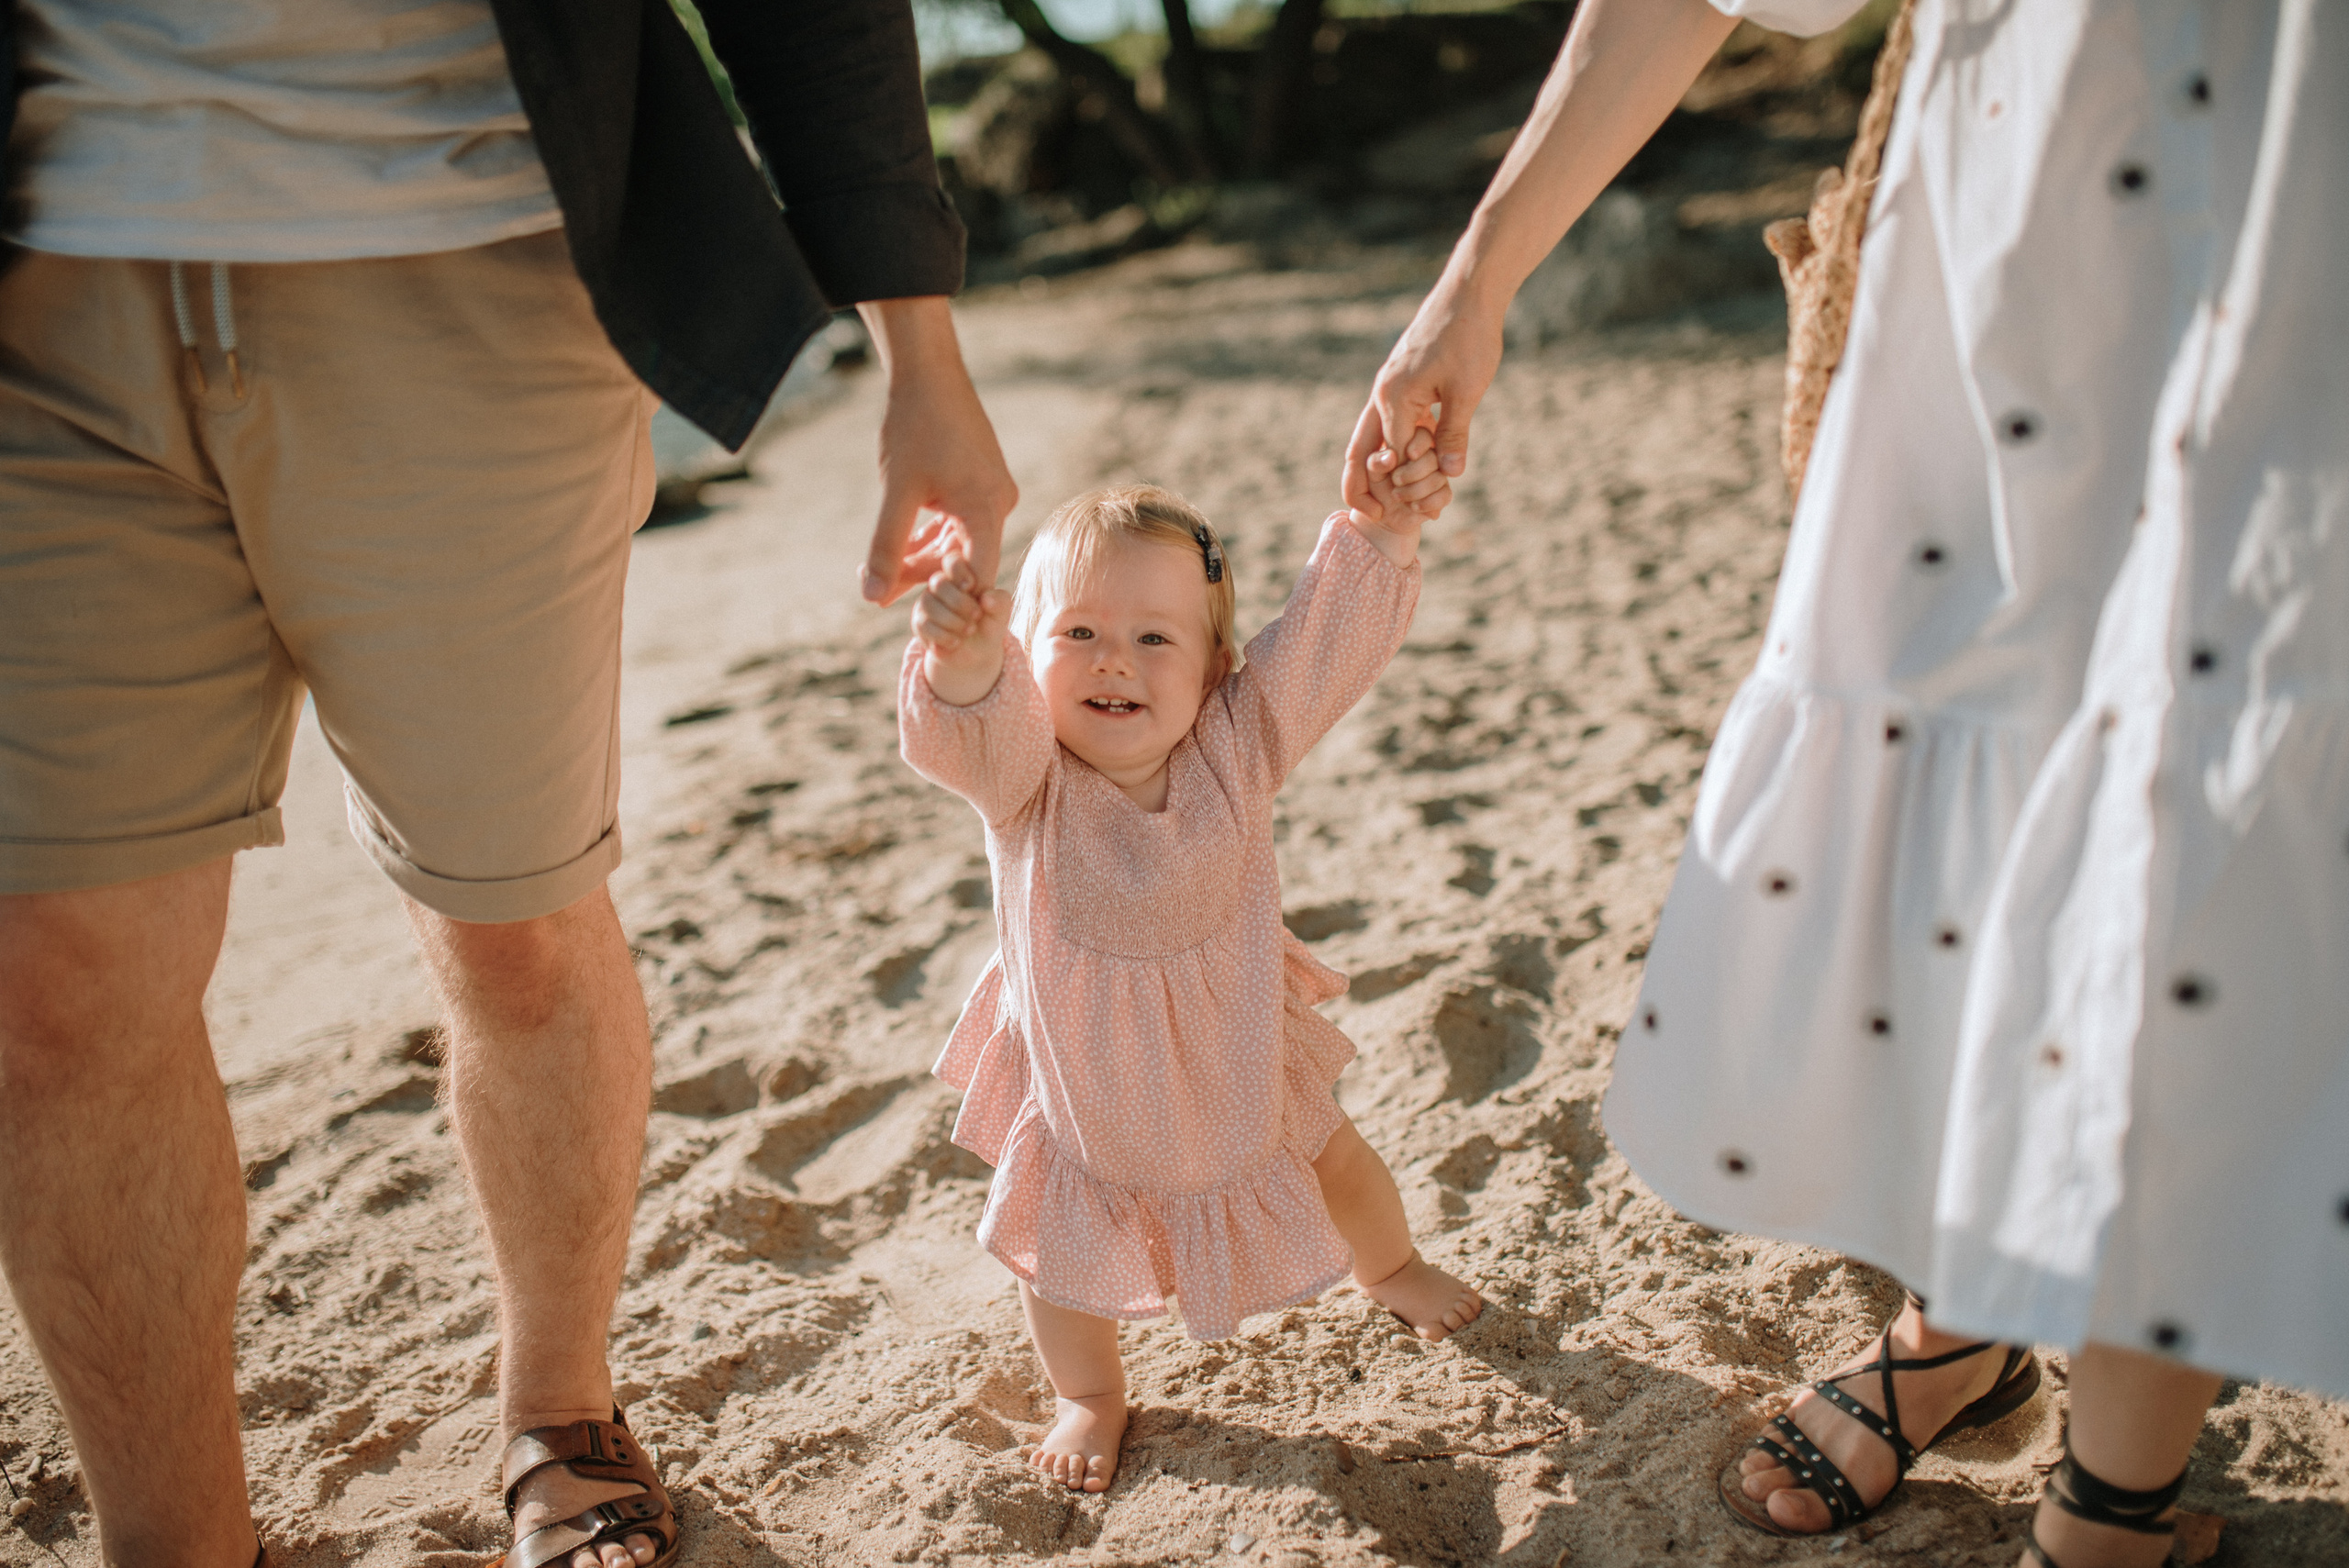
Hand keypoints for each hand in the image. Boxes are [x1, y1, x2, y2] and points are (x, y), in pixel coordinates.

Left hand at [859, 297, 1018, 604]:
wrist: (927, 372)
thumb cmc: (914, 426)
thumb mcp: (896, 493)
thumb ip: (886, 547)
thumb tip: (870, 597)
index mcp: (987, 508)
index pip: (976, 575)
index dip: (947, 599)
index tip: (914, 614)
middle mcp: (999, 503)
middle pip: (964, 560)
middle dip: (921, 577)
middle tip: (875, 592)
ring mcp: (992, 492)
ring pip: (958, 542)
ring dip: (921, 558)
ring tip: (878, 572)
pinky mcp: (980, 482)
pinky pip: (958, 522)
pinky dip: (930, 536)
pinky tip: (899, 547)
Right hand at [913, 550, 1011, 706]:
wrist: (976, 653)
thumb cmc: (988, 624)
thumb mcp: (1000, 613)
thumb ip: (999, 602)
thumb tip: (985, 598)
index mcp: (959, 576)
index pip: (951, 560)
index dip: (959, 571)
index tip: (972, 587)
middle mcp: (940, 585)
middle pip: (938, 582)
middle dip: (959, 602)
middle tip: (977, 616)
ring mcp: (926, 603)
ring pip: (928, 604)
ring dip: (952, 621)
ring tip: (969, 631)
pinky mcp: (920, 624)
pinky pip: (924, 625)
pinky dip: (943, 636)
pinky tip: (956, 642)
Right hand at [1342, 280, 1503, 522]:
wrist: (1469, 292)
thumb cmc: (1470, 336)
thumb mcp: (1467, 391)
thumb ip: (1455, 435)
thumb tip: (1451, 474)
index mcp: (1394, 399)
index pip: (1390, 459)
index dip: (1404, 488)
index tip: (1423, 512)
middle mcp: (1382, 395)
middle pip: (1361, 453)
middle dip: (1368, 488)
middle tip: (1382, 517)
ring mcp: (1388, 387)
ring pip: (1372, 438)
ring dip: (1382, 469)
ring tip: (1392, 498)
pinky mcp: (1401, 381)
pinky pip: (1391, 423)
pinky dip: (1398, 446)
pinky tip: (1413, 462)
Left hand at [1349, 427, 1447, 564]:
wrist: (1383, 515)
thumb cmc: (1376, 487)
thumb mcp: (1371, 474)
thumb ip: (1376, 463)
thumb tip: (1391, 457)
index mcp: (1412, 443)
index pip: (1424, 435)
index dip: (1418, 444)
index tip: (1409, 454)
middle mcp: (1429, 456)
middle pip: (1433, 457)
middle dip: (1414, 471)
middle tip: (1396, 480)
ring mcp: (1439, 475)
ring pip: (1439, 477)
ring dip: (1416, 490)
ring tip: (1397, 496)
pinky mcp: (1443, 494)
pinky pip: (1445, 495)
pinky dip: (1428, 502)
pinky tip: (1414, 506)